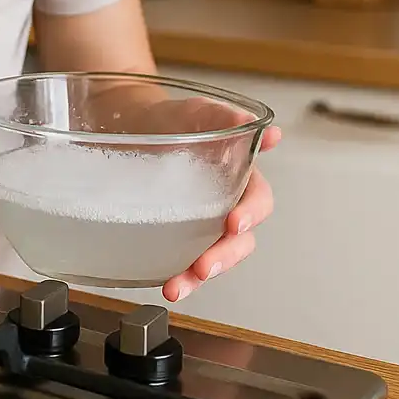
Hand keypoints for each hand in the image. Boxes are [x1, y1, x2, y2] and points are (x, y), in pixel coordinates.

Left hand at [161, 115, 279, 303]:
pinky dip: (176, 276)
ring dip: (197, 277)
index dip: (251, 214)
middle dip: (225, 257)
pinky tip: (162, 283)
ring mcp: (199, 225)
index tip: (233, 223)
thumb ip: (230, 118)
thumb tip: (267, 130)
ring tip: (176, 287)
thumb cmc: (173, 119)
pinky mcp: (174, 236)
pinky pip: (181, 261)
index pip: (258, 200)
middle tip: (204, 267)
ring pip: (211, 258)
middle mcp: (224, 206)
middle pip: (239, 241)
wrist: (131, 124)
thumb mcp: (201, 111)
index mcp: (239, 178)